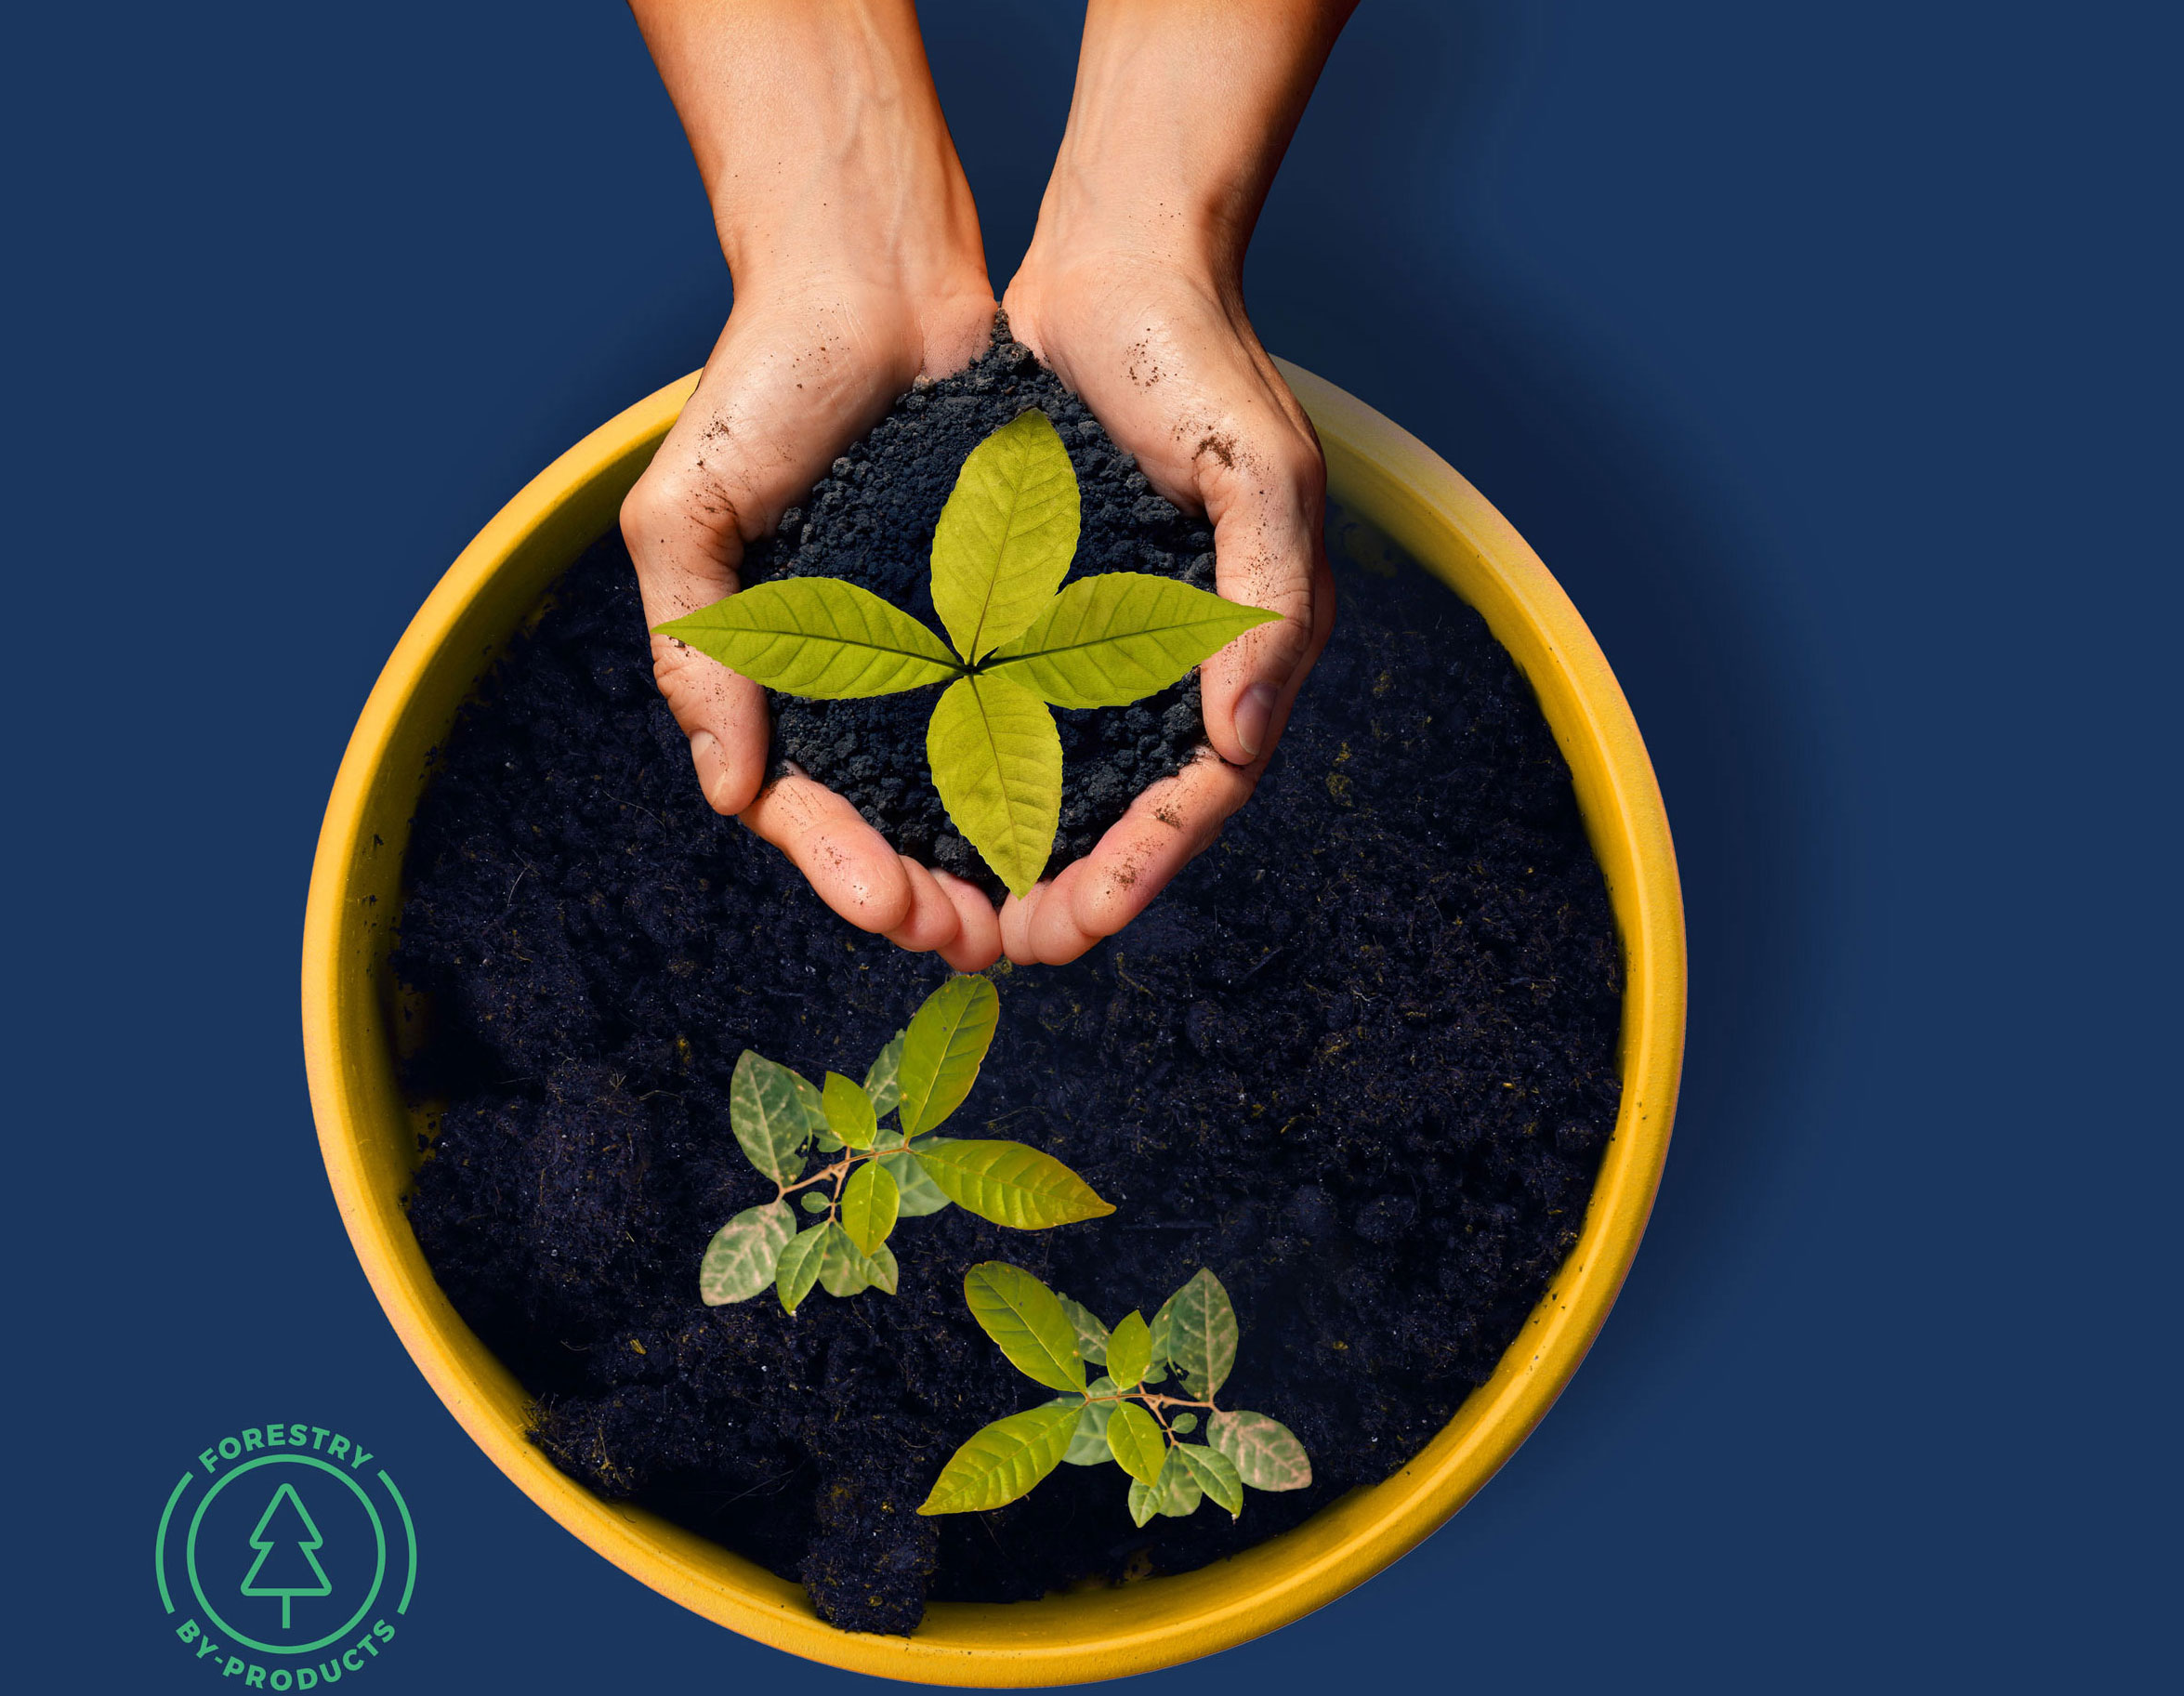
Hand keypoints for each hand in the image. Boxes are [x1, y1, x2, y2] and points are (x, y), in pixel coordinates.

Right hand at [622, 0, 1005, 968]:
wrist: (871, 275)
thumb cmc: (761, 385)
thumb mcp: (686, 512)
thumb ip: (696, 648)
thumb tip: (730, 789)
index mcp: (767, 676)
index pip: (799, 808)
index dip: (844, 869)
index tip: (892, 906)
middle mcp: (848, 678)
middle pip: (888, 824)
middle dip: (927, 894)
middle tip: (980, 938)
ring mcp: (928, 650)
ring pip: (959, 789)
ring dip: (991, 860)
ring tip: (1033, 910)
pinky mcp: (1002, 610)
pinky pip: (1024, 710)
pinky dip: (1044, 773)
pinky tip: (1081, 817)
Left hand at [999, 255, 1332, 964]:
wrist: (1115, 260)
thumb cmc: (1201, 359)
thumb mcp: (1261, 473)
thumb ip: (1263, 609)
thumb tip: (1235, 748)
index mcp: (1244, 647)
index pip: (1200, 795)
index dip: (1142, 870)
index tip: (1079, 924)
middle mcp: (1176, 659)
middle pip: (1126, 813)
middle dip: (1070, 890)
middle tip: (1000, 946)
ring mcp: (1103, 636)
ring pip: (1062, 780)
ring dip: (1016, 854)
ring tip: (954, 909)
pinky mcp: (1039, 607)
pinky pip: (1008, 712)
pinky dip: (973, 772)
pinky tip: (920, 812)